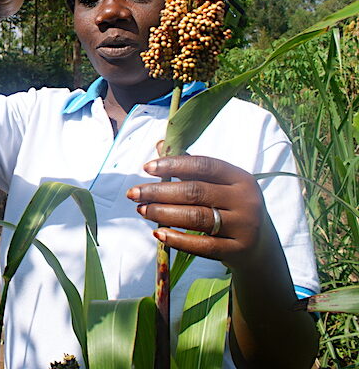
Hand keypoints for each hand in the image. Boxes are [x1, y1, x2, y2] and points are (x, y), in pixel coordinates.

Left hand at [126, 154, 276, 270]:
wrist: (259, 247)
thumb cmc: (230, 208)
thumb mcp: (218, 185)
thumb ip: (190, 167)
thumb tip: (159, 144)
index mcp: (240, 177)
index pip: (204, 165)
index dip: (173, 165)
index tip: (146, 168)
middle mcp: (246, 200)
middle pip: (195, 192)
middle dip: (159, 192)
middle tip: (133, 194)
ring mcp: (244, 226)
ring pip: (197, 218)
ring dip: (163, 213)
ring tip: (141, 210)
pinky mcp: (238, 250)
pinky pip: (203, 246)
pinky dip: (178, 239)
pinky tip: (158, 233)